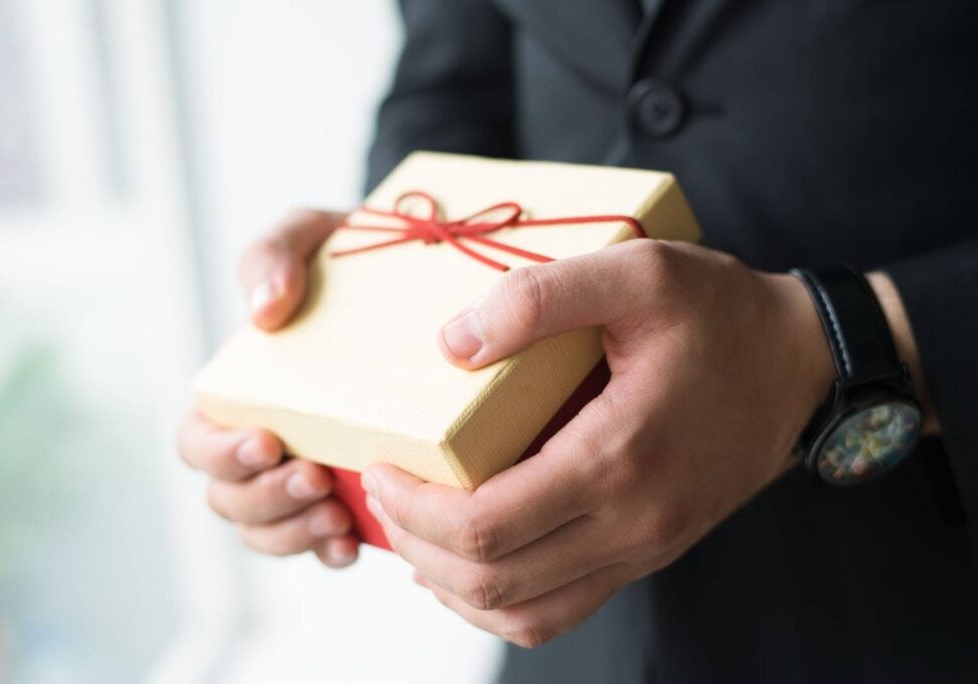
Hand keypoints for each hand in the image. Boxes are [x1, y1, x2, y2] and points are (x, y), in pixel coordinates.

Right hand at [176, 209, 360, 567]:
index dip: (220, 453)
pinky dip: (326, 550)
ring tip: (337, 516)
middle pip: (227, 497)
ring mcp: (301, 472)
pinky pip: (319, 543)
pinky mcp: (347, 495)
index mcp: (238, 391)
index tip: (268, 440)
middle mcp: (262, 440)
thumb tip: (262, 311)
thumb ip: (273, 253)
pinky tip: (352, 543)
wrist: (417, 282)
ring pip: (266, 530)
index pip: (196, 441)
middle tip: (317, 479)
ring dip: (292, 532)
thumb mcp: (309, 233)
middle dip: (264, 499)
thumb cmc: (346, 259)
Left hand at [361, 239, 835, 645]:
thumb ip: (540, 298)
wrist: (804, 365)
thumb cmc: (721, 315)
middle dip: (418, 545)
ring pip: (524, 612)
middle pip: (493, 579)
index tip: (376, 467)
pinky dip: (501, 599)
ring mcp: (644, 547)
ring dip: (452, 585)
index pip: (488, 525)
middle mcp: (633, 522)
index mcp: (620, 458)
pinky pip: (561, 608)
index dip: (414, 508)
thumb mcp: (637, 273)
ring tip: (412, 534)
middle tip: (379, 494)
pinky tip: (469, 565)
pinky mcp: (649, 550)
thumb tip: (451, 344)